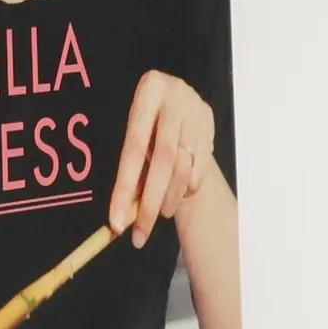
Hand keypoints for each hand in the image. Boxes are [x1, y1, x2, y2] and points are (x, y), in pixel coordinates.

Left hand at [108, 71, 216, 246]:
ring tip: (160, 212)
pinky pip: (199, 168)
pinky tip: (178, 191)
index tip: (117, 222)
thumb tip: (124, 214)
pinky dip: (186, 187)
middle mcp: (175, 99)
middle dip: (151, 204)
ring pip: (184, 167)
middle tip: (139, 235)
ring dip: (169, 198)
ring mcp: (197, 113)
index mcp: (148, 93)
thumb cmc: (143, 117)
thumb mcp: (133, 126)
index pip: (134, 149)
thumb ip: (133, 161)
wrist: (174, 93)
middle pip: (164, 161)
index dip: (124, 189)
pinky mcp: (210, 125)